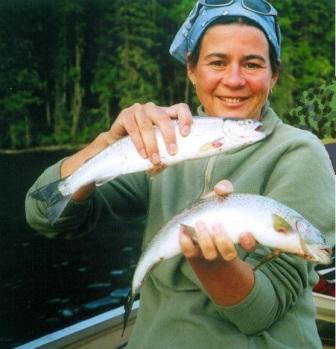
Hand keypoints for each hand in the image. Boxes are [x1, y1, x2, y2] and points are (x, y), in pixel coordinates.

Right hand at [108, 102, 192, 163]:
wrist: (118, 143)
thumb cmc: (143, 146)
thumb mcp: (157, 150)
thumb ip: (163, 157)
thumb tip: (163, 164)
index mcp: (166, 113)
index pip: (180, 109)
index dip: (185, 118)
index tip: (186, 133)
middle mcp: (153, 109)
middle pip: (163, 118)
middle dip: (169, 136)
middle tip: (172, 152)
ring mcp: (138, 110)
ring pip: (147, 125)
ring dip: (152, 144)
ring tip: (155, 159)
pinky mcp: (125, 115)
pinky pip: (133, 128)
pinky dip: (138, 143)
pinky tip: (143, 154)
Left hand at [179, 180, 255, 305]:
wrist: (196, 226)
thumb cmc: (213, 211)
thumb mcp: (221, 199)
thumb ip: (224, 190)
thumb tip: (221, 188)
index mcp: (238, 238)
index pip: (250, 246)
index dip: (249, 243)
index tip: (244, 234)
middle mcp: (225, 249)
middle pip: (229, 254)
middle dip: (222, 240)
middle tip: (216, 224)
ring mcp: (208, 252)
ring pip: (210, 254)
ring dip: (206, 240)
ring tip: (200, 224)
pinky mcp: (192, 252)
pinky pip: (189, 252)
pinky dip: (185, 241)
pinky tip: (183, 230)